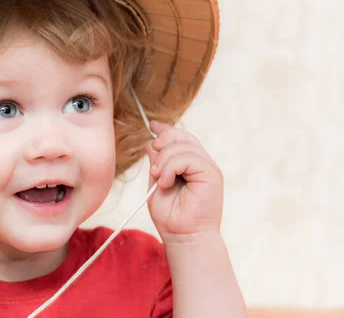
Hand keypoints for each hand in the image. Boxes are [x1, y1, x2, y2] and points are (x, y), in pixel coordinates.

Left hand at [145, 121, 223, 243]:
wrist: (183, 237)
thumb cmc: (170, 215)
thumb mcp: (157, 182)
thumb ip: (157, 162)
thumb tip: (151, 141)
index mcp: (189, 165)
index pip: (180, 138)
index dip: (166, 129)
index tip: (153, 126)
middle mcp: (201, 163)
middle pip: (182, 136)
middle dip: (162, 143)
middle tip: (153, 166)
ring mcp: (208, 168)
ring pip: (183, 146)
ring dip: (164, 160)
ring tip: (159, 179)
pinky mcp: (212, 174)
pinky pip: (188, 157)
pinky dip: (171, 167)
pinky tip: (165, 181)